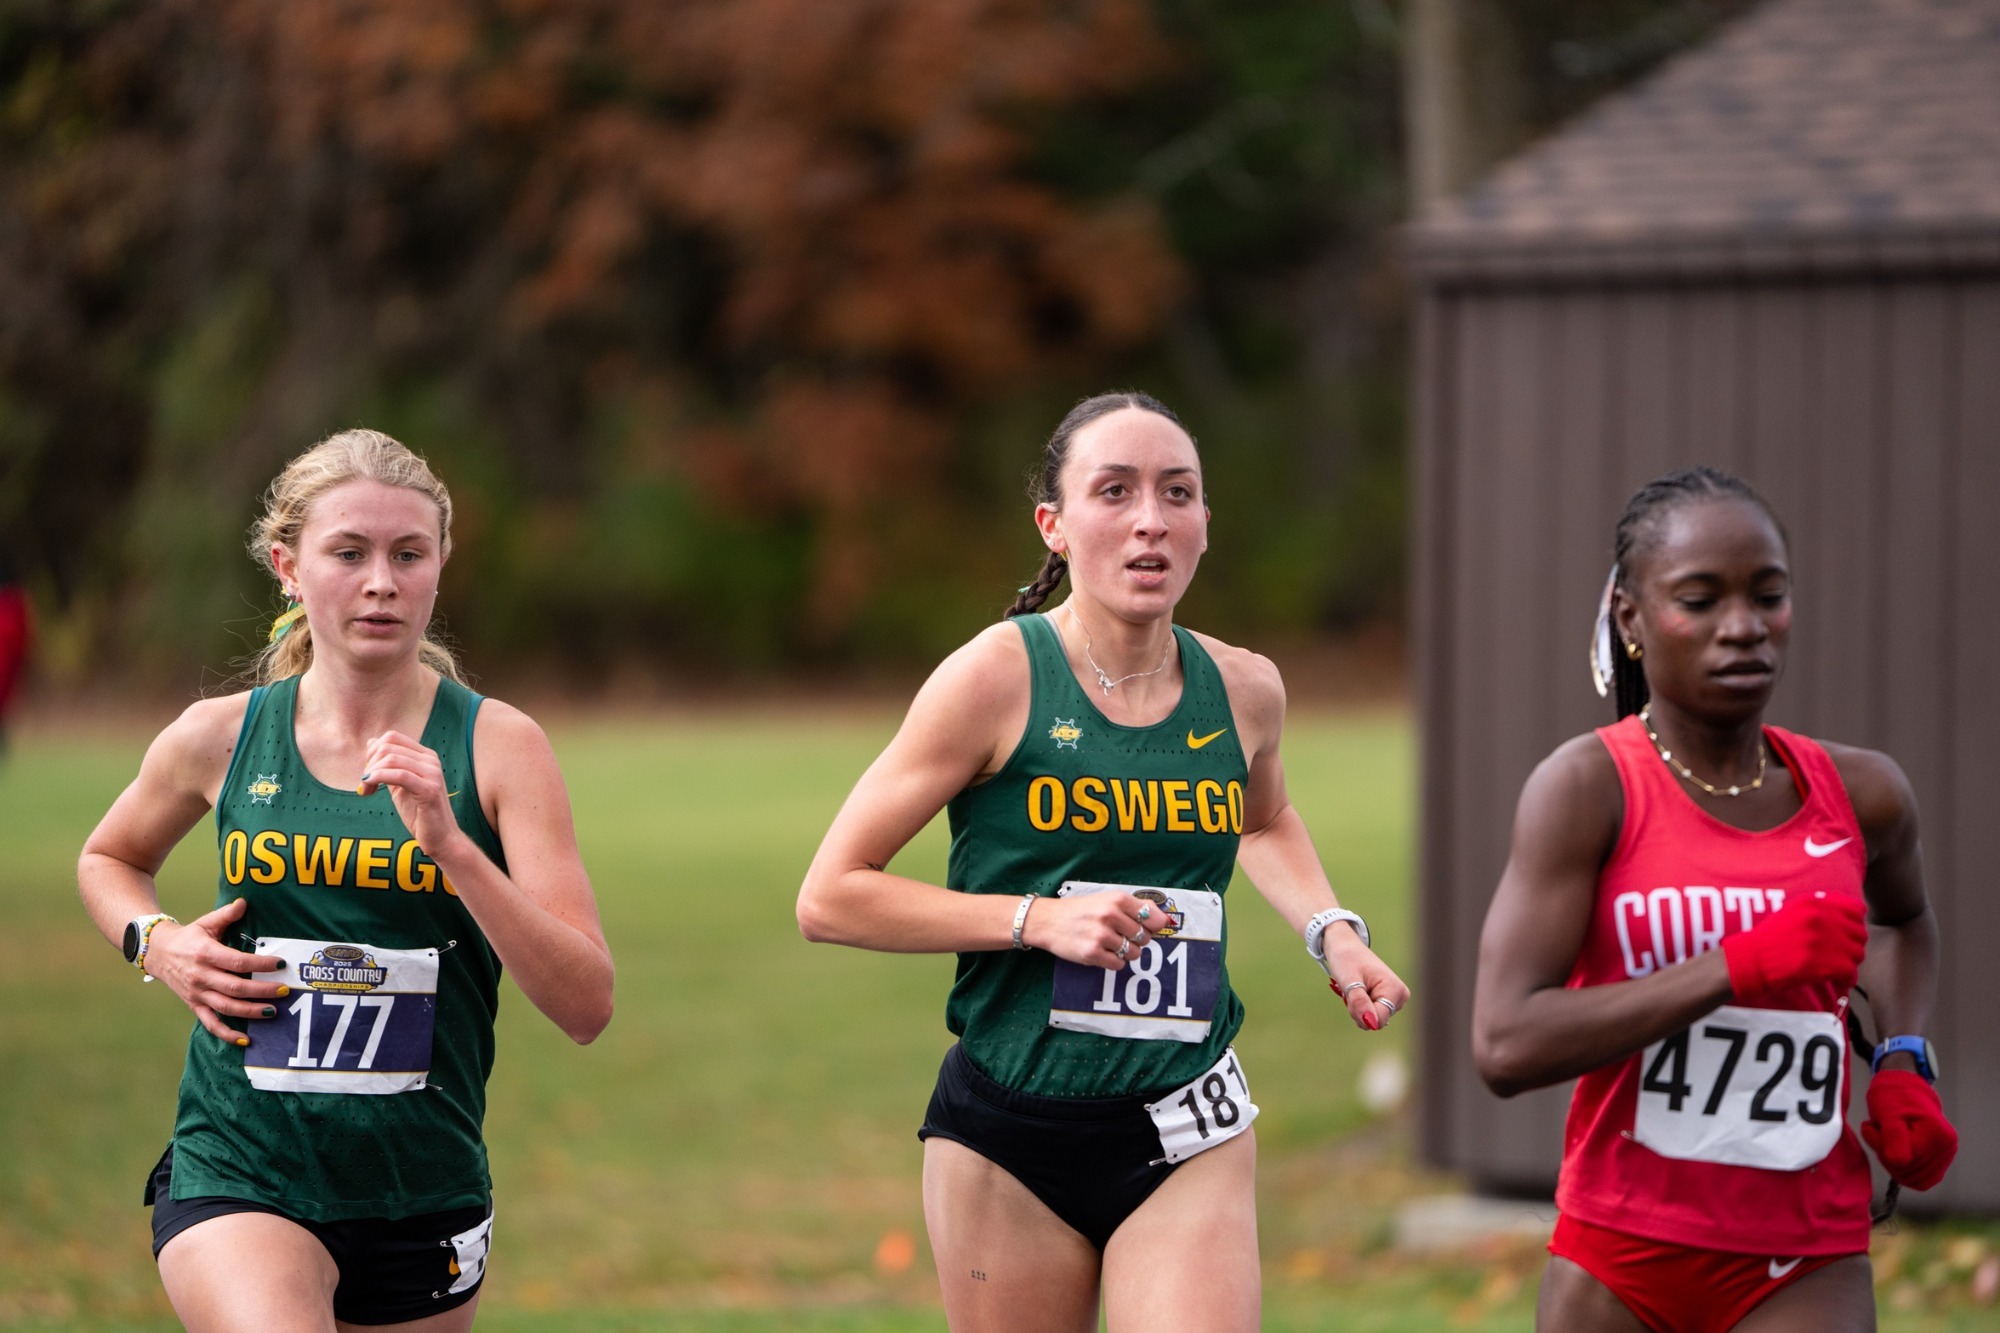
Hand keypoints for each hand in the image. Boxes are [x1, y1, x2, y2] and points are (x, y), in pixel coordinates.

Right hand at [142, 897, 287, 1044]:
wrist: (158, 953)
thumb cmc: (189, 937)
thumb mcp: (206, 922)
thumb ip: (227, 914)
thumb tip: (245, 902)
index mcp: (206, 954)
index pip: (237, 962)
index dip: (260, 965)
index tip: (280, 964)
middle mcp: (201, 976)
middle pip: (235, 988)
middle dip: (262, 991)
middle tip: (285, 990)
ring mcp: (197, 993)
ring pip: (226, 1007)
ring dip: (250, 1012)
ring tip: (273, 1012)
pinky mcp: (194, 1005)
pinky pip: (211, 1023)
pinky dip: (227, 1034)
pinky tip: (246, 1039)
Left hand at [357, 730, 458, 853]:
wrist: (440, 838)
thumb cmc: (419, 813)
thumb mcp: (399, 785)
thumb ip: (388, 765)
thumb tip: (371, 742)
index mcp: (425, 756)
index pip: (392, 737)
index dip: (373, 751)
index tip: (368, 772)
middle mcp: (431, 760)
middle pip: (388, 746)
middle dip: (369, 763)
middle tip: (365, 785)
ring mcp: (432, 774)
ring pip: (391, 759)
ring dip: (371, 774)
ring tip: (367, 791)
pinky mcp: (429, 790)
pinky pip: (399, 775)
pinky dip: (378, 778)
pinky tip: (370, 789)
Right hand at [1024, 891, 1156, 970]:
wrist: (1048, 920)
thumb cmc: (1081, 910)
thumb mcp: (1107, 899)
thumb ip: (1136, 907)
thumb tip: (1164, 919)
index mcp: (1117, 899)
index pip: (1154, 918)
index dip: (1153, 926)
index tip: (1146, 927)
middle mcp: (1110, 915)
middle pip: (1145, 938)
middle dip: (1136, 940)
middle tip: (1120, 934)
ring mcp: (1101, 935)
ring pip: (1134, 953)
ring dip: (1126, 952)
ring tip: (1110, 943)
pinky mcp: (1092, 953)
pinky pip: (1119, 965)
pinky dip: (1114, 962)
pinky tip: (1102, 952)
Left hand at [1324, 934, 1410, 1031]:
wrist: (1345, 946)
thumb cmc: (1347, 959)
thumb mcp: (1350, 981)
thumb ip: (1360, 1003)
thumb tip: (1372, 1024)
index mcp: (1395, 990)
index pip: (1378, 1020)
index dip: (1359, 1012)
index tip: (1352, 993)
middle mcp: (1400, 997)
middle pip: (1375, 1022)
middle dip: (1358, 1011)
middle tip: (1351, 989)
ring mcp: (1395, 1000)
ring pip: (1372, 1020)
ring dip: (1357, 1008)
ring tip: (1355, 988)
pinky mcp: (1387, 1001)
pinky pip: (1371, 1015)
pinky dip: (1359, 1007)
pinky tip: (1359, 991)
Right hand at [1719, 891, 1865, 1002]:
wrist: (1749, 960)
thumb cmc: (1768, 939)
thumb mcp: (1791, 912)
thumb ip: (1818, 910)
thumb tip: (1846, 918)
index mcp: (1814, 903)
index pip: (1856, 910)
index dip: (1855, 924)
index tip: (1848, 934)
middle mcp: (1820, 918)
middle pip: (1859, 933)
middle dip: (1853, 946)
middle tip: (1843, 956)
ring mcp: (1822, 941)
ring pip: (1857, 954)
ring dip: (1850, 963)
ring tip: (1838, 969)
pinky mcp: (1822, 963)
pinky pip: (1850, 972)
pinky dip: (1846, 979)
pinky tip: (1837, 981)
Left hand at [1861, 1070, 1956, 1189]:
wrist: (1906, 1090)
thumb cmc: (1894, 1098)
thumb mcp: (1887, 1113)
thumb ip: (1893, 1136)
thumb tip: (1899, 1162)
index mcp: (1937, 1133)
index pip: (1903, 1160)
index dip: (1881, 1148)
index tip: (1871, 1128)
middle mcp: (1947, 1147)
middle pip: (1908, 1171)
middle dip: (1886, 1154)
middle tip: (1878, 1132)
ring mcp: (1946, 1156)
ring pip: (1912, 1178)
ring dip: (1892, 1162)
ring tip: (1888, 1139)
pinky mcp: (1941, 1162)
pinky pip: (1919, 1179)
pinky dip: (1903, 1169)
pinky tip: (1896, 1151)